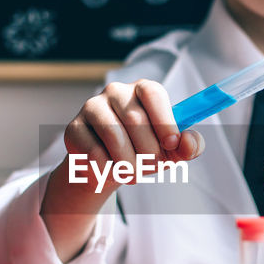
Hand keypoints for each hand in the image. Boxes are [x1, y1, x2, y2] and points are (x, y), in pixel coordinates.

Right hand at [62, 79, 204, 194]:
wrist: (110, 168)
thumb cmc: (145, 151)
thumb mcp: (172, 150)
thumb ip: (188, 145)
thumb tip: (187, 143)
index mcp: (143, 90)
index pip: (153, 94)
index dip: (164, 120)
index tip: (172, 145)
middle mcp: (116, 91)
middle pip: (135, 118)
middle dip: (149, 151)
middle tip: (152, 167)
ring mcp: (92, 107)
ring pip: (113, 135)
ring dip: (128, 163)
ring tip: (133, 173)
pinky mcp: (74, 128)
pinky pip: (93, 152)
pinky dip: (107, 169)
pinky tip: (110, 170)